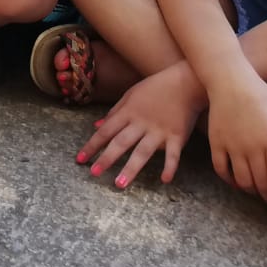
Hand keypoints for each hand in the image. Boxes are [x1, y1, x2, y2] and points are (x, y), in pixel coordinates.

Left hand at [78, 62, 205, 188]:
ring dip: (131, 168)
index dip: (92, 145)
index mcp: (128, 112)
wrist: (186, 83)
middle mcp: (141, 123)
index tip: (80, 159)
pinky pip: (173, 155)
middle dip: (106, 159)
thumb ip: (114, 112)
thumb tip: (96, 126)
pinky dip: (170, 167)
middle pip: (120, 143)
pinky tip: (164, 180)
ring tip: (120, 184)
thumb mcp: (130, 94)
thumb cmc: (156, 88)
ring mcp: (159, 131)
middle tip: (94, 173)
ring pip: (142, 152)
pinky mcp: (178, 137)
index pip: (106, 131)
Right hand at [205, 73, 266, 209]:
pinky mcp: (216, 142)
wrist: (231, 81)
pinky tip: (238, 183)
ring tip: (259, 194)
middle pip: (262, 184)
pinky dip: (230, 181)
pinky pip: (222, 170)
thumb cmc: (263, 97)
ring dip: (252, 192)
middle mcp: (253, 147)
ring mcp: (233, 146)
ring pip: (243, 181)